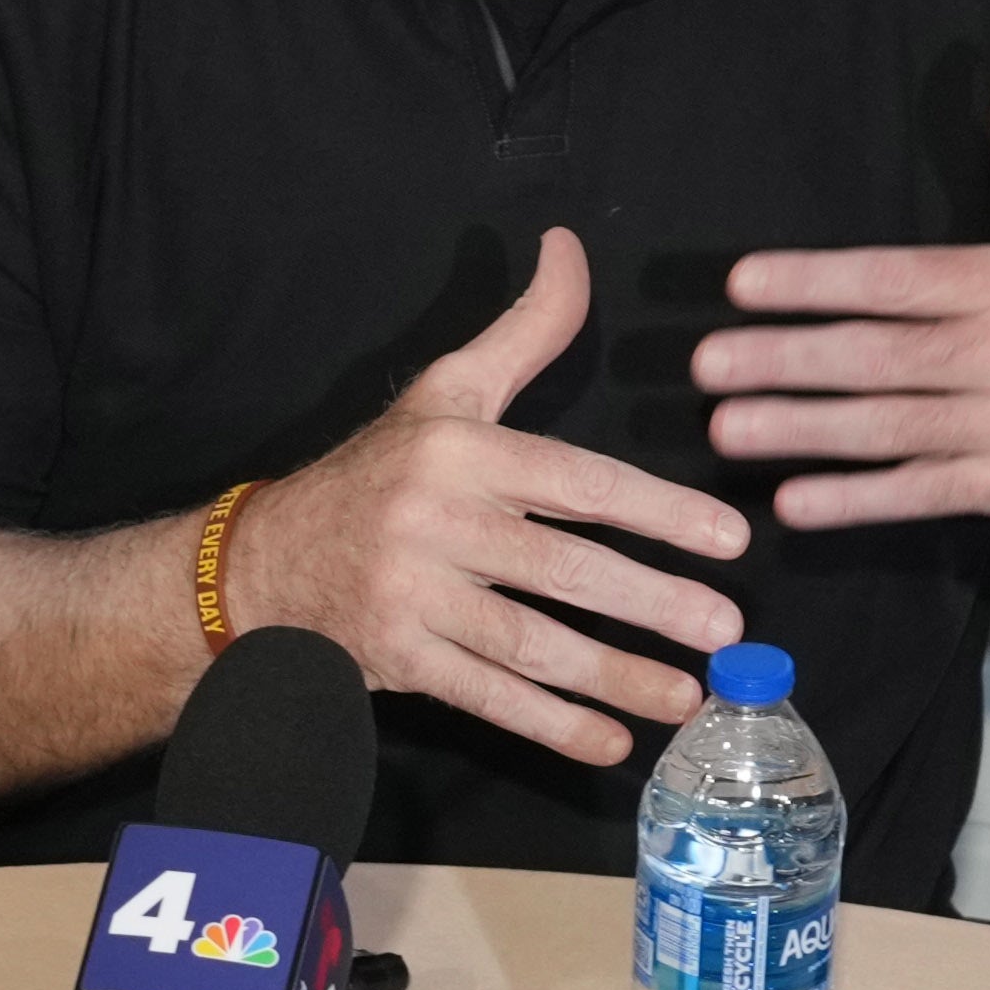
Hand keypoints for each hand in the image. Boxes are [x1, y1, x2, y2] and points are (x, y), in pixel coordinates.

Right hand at [233, 230, 753, 763]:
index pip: (577, 481)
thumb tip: (569, 247)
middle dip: (651, 603)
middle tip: (725, 629)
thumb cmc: (375, 474)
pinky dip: (552, 726)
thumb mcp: (445, 390)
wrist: (261, 563)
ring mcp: (412, 596)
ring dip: (616, 675)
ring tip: (687, 695)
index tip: (728, 540)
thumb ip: (524, 330)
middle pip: (562, 569)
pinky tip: (611, 742)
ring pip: (531, 643)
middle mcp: (434, 520)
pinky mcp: (397, 660)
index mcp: (459, 450)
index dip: (658, 511)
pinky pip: (488, 697)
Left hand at [703, 42, 989, 533]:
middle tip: (708, 361)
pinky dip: (857, 501)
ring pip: (890, 429)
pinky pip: (922, 494)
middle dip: (788, 360)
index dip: (820, 281)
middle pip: (882, 357)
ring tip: (726, 428)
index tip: (745, 283)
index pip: (901, 279)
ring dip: (802, 430)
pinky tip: (794, 501)